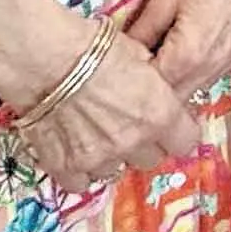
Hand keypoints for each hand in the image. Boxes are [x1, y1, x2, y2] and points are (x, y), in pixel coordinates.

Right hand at [1, 28, 200, 192]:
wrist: (44, 58)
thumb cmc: (92, 48)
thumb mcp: (140, 55)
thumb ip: (154, 84)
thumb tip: (158, 91)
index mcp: (159, 114)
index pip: (186, 142)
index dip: (179, 132)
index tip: (171, 124)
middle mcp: (133, 142)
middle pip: (152, 158)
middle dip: (145, 143)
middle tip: (130, 125)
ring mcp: (99, 158)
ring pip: (116, 170)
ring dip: (112, 156)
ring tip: (97, 134)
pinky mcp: (66, 166)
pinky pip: (81, 183)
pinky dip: (80, 170)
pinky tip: (75, 150)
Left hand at [125, 0, 230, 100]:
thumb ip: (142, 31)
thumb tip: (119, 54)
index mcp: (188, 55)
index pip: (151, 90)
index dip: (129, 85)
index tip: (113, 74)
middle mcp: (209, 69)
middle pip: (172, 102)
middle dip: (149, 95)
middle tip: (126, 77)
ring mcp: (225, 65)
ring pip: (189, 95)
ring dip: (168, 89)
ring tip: (147, 70)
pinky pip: (203, 81)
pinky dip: (185, 79)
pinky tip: (172, 63)